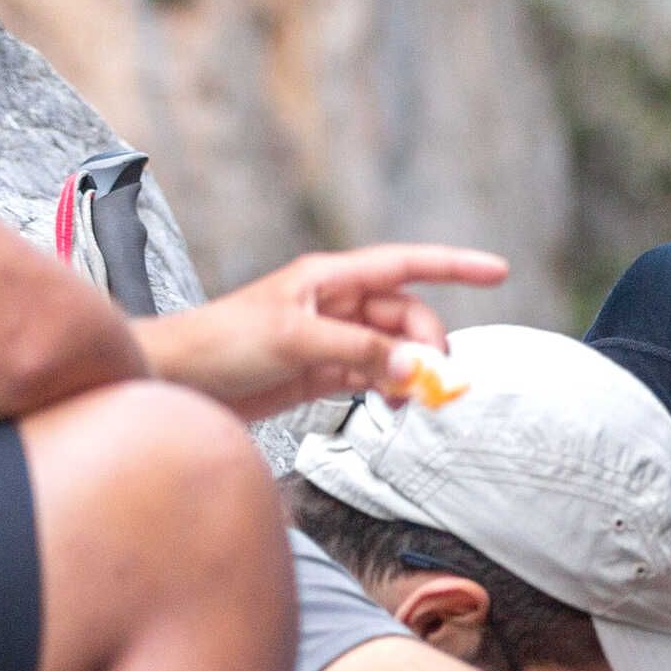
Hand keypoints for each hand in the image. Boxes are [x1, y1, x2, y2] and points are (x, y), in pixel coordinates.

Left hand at [133, 243, 507, 419]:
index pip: (405, 265)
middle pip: (406, 317)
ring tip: (414, 401)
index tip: (499, 272)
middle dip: (428, 344)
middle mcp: (334, 304)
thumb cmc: (218, 344)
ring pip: (393, 350)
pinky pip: (373, 376)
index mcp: (329, 279)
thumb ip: (360, 351)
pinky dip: (390, 390)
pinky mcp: (320, 373)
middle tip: (437, 380)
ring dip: (410, 372)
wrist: (171, 382)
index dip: (454, 267)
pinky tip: (393, 405)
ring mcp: (330, 339)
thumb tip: (417, 367)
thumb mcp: (294, 340)